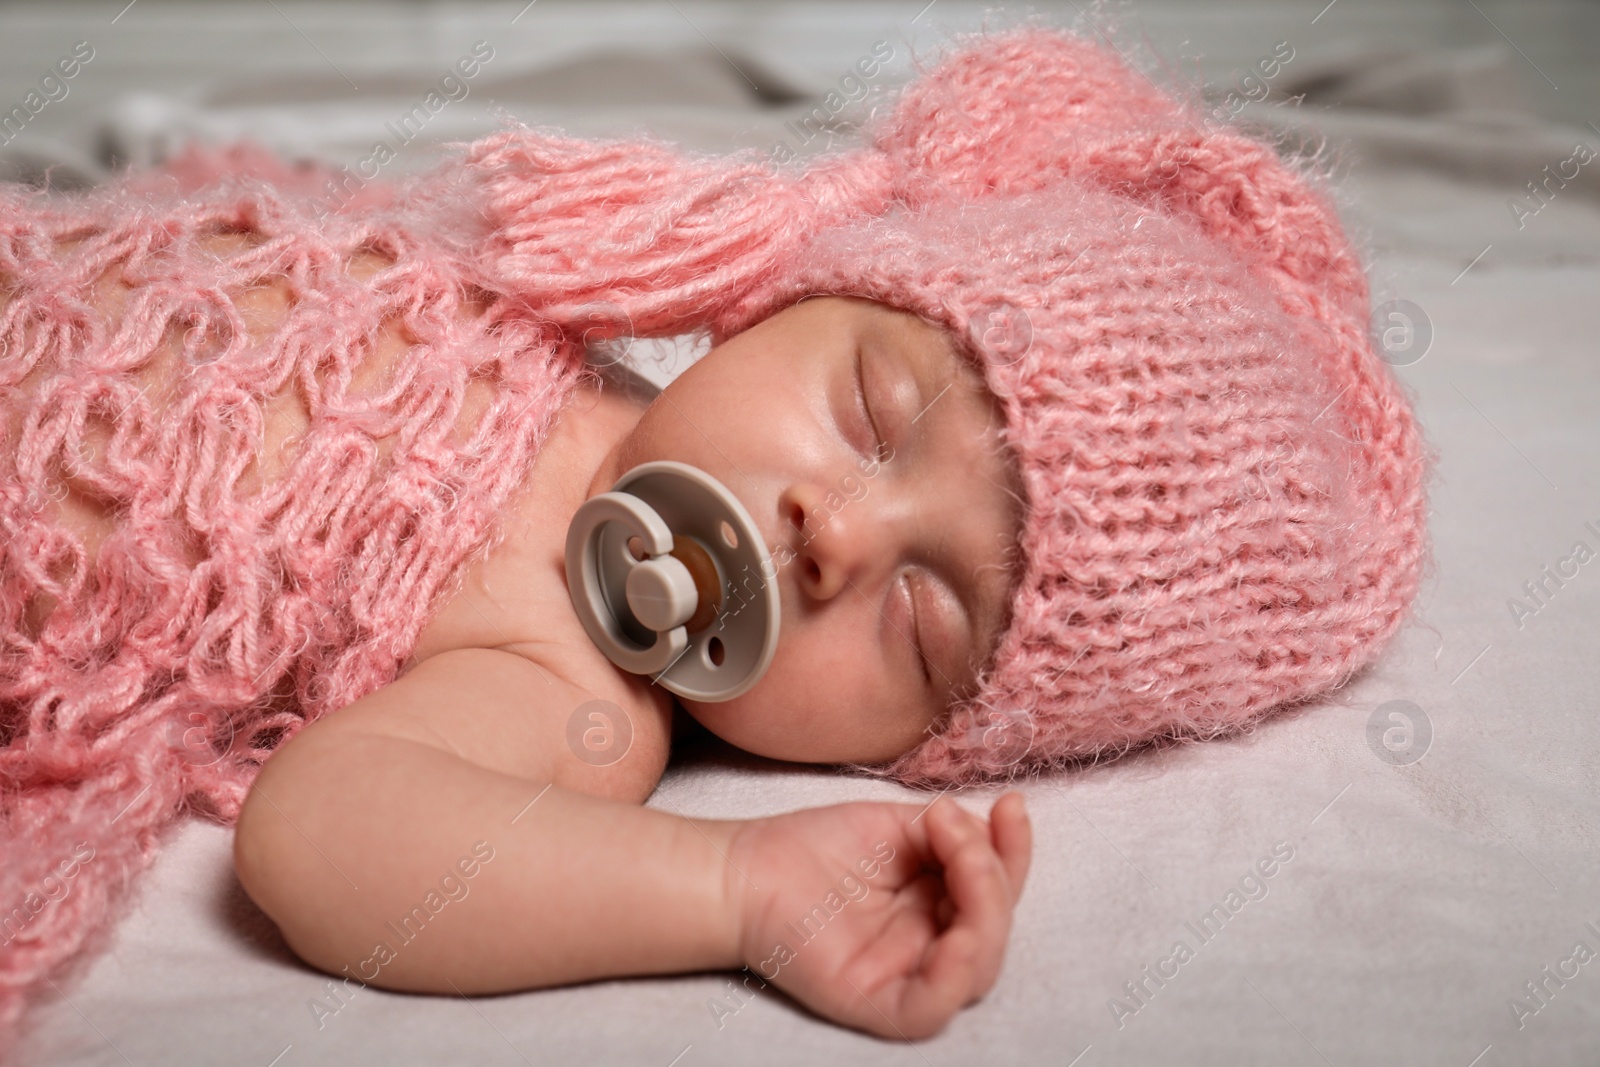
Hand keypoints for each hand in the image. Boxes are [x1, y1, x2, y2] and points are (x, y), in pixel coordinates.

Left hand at [724, 792, 1030, 1039]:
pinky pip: (929, 1008)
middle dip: (993, 873)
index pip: (995, 891)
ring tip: (958, 855)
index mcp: (936, 906)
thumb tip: (990, 828)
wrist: (744, 868)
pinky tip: (957, 934)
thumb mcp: (894, 826)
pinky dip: (955, 976)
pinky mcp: (874, 1004)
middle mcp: (926, 946)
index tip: (1010, 806)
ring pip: (976, 970)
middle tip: (956, 829)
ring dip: (984, 908)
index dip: (1012, 853)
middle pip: (993, 930)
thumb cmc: (811, 848)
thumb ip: (949, 835)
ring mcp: (902, 977)